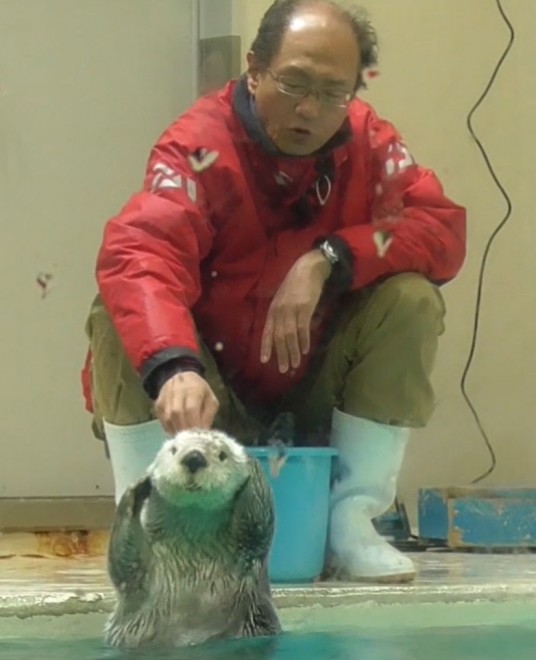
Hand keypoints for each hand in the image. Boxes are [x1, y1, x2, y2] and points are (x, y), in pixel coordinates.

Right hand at [155, 371, 218, 434]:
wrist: (179, 376)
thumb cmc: (200, 391)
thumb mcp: (211, 400)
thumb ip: (208, 415)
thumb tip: (204, 432)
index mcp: (193, 389)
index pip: (190, 409)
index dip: (194, 424)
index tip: (198, 437)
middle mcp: (177, 391)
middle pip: (177, 414)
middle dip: (185, 429)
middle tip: (191, 442)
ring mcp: (165, 398)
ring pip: (168, 418)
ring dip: (177, 431)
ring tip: (185, 440)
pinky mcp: (158, 404)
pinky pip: (162, 420)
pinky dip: (170, 429)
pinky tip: (177, 433)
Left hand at [260, 250, 330, 373]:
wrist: (308, 268)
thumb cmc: (296, 284)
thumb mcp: (283, 298)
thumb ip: (281, 314)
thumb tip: (283, 332)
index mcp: (272, 309)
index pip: (267, 332)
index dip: (266, 347)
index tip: (265, 361)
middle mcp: (279, 311)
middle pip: (279, 337)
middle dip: (281, 355)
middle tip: (283, 369)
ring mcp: (291, 309)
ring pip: (290, 336)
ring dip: (292, 352)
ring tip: (294, 365)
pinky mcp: (304, 307)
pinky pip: (303, 328)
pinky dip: (303, 341)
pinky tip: (305, 351)